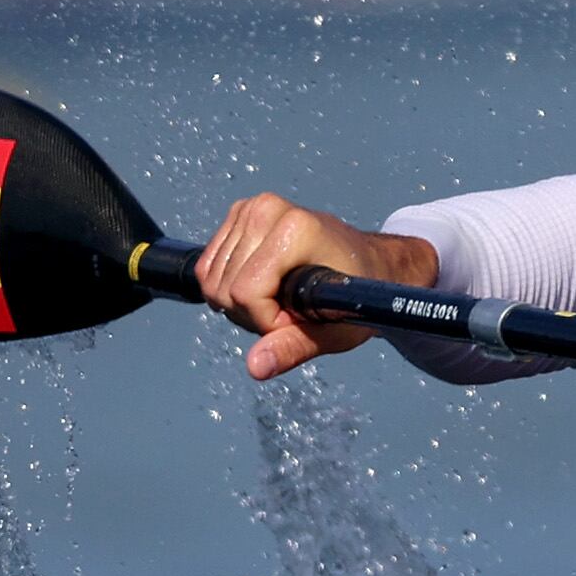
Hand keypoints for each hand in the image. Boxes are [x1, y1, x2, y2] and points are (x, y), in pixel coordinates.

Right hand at [196, 194, 441, 380]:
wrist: (369, 263)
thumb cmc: (357, 294)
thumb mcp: (333, 330)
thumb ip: (293, 347)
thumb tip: (256, 366)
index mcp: (296, 229)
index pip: (246, 293)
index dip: (268, 321)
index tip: (299, 319)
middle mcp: (268, 210)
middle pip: (224, 288)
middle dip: (253, 313)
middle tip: (291, 309)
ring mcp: (250, 208)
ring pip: (211, 279)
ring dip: (239, 303)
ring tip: (279, 297)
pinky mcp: (239, 213)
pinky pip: (207, 267)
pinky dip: (228, 286)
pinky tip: (263, 284)